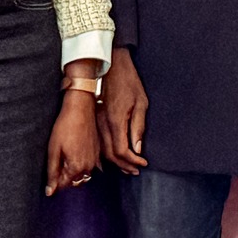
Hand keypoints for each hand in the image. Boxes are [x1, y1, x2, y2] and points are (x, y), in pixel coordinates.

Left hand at [46, 92, 100, 194]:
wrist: (81, 109)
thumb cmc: (65, 127)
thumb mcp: (53, 150)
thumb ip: (52, 173)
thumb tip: (50, 192)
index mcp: (76, 168)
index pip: (63, 186)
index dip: (54, 182)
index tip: (49, 174)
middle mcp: (88, 167)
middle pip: (74, 182)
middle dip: (64, 178)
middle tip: (56, 164)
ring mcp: (95, 160)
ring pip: (82, 175)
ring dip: (73, 172)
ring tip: (65, 158)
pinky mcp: (98, 153)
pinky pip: (89, 166)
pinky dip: (81, 165)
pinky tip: (75, 154)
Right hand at [98, 48, 148, 173]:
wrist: (112, 67)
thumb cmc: (129, 83)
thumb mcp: (141, 103)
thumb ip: (138, 127)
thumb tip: (137, 148)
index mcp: (116, 120)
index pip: (121, 150)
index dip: (132, 161)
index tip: (143, 163)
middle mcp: (102, 124)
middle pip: (110, 154)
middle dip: (124, 165)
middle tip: (136, 170)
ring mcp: (96, 122)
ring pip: (102, 151)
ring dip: (115, 162)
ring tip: (127, 168)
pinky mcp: (94, 120)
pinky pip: (98, 143)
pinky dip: (106, 154)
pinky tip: (114, 158)